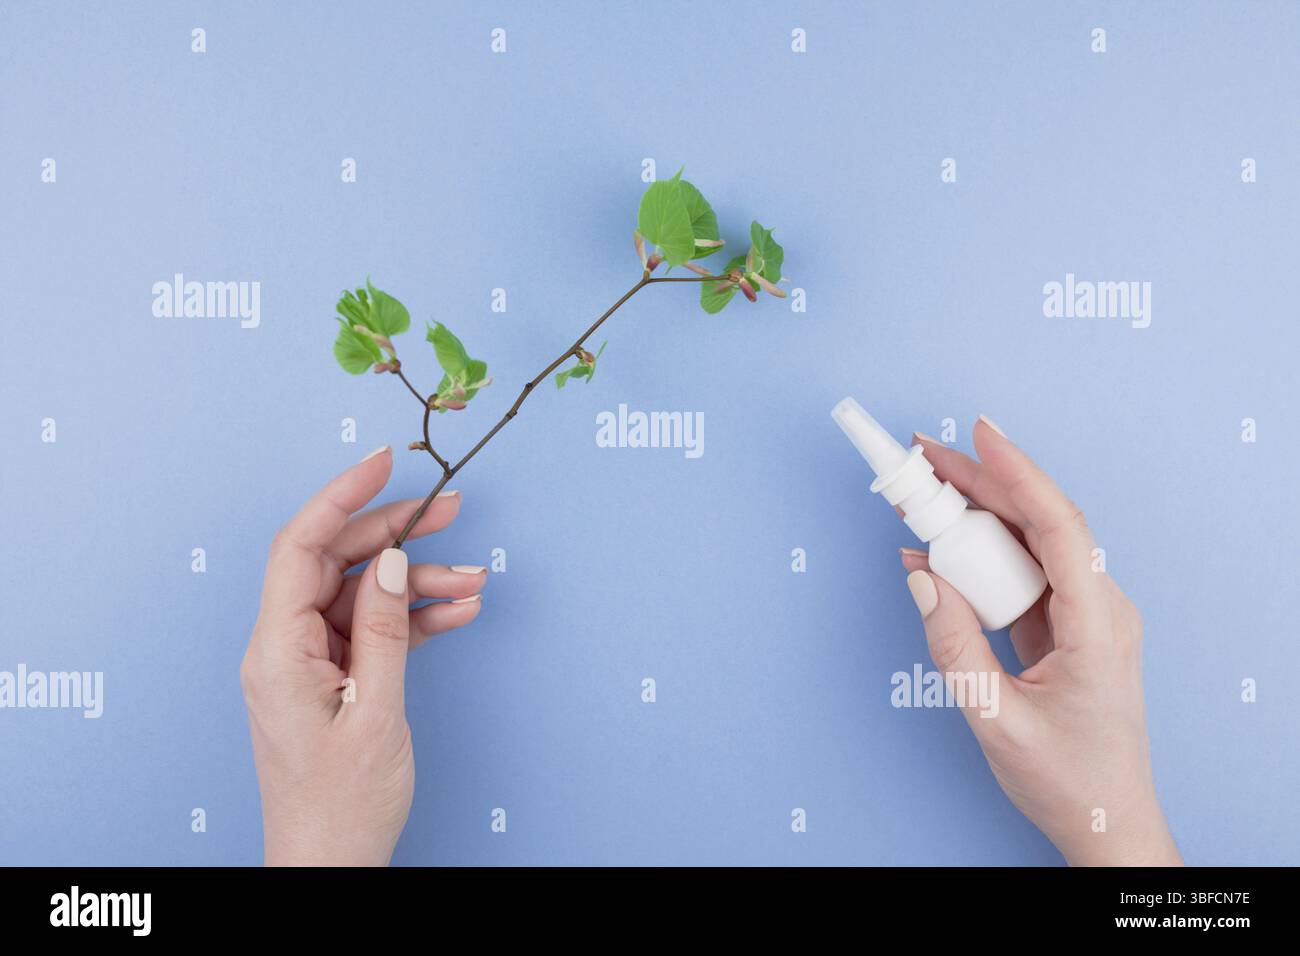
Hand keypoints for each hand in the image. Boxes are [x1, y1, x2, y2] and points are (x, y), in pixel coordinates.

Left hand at [240, 446, 485, 865]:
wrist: (332, 864)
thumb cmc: (342, 804)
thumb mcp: (375, 712)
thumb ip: (385, 630)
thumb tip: (393, 562)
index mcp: (277, 650)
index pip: (301, 547)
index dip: (341, 496)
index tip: (384, 462)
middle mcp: (286, 645)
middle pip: (338, 562)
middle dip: (396, 532)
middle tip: (452, 508)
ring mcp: (311, 660)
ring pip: (366, 593)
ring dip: (421, 582)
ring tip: (476, 579)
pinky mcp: (337, 675)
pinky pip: (376, 627)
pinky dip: (418, 618)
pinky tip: (459, 610)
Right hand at [902, 417, 1180, 865]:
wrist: (1107, 820)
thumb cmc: (1067, 781)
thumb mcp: (994, 719)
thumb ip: (954, 646)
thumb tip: (920, 578)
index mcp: (1098, 627)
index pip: (1060, 528)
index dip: (1018, 474)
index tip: (978, 435)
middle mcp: (1102, 608)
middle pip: (1040, 522)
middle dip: (980, 483)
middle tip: (919, 459)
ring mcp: (1087, 613)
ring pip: (1030, 541)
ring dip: (976, 513)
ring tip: (919, 494)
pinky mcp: (1067, 623)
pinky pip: (1023, 571)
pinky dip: (980, 554)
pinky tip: (937, 549)